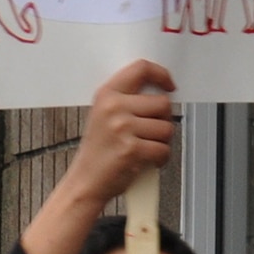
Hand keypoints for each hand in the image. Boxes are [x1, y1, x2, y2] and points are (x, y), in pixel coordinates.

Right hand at [72, 59, 175, 204]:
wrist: (85, 183)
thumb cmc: (97, 153)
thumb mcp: (103, 117)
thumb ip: (127, 100)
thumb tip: (162, 93)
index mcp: (106, 95)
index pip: (141, 69)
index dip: (161, 75)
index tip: (169, 86)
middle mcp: (113, 108)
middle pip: (162, 103)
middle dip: (163, 120)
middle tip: (151, 133)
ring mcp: (122, 129)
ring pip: (166, 128)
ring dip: (162, 142)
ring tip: (146, 148)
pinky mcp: (132, 150)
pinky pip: (163, 149)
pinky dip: (160, 159)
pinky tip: (148, 161)